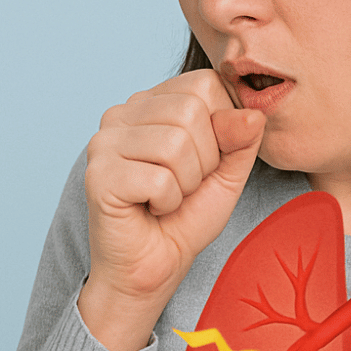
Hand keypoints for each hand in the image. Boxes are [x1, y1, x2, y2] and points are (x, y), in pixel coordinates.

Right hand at [79, 69, 264, 350]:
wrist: (154, 267)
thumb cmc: (186, 217)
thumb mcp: (228, 172)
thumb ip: (242, 139)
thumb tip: (253, 114)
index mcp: (153, 102)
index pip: (206, 83)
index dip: (222, 126)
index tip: (205, 161)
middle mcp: (122, 112)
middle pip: (191, 111)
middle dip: (205, 159)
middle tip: (184, 185)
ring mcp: (104, 141)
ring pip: (174, 143)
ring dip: (186, 183)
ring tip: (168, 197)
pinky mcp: (98, 174)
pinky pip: (158, 178)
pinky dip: (167, 202)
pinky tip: (151, 209)